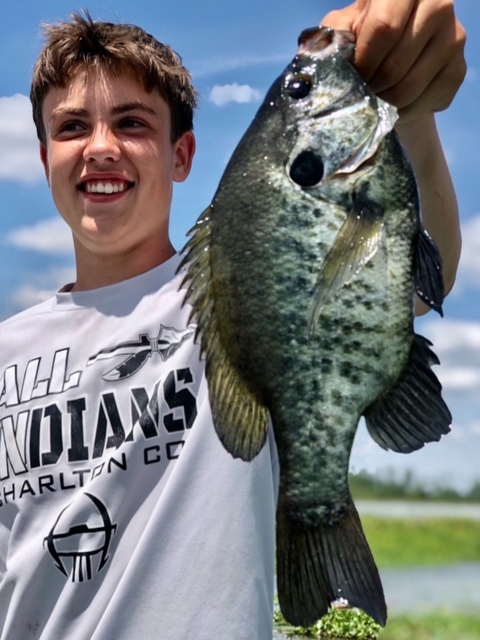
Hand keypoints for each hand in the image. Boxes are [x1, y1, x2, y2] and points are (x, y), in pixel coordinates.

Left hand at [321, 0, 465, 120]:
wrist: (393, 52)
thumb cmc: (362, 36)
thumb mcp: (343, 29)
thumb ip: (334, 38)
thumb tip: (324, 62)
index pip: (383, 29)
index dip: (363, 63)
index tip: (351, 78)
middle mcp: (438, 5)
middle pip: (395, 66)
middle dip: (370, 89)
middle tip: (360, 95)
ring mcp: (453, 38)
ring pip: (410, 88)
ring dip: (383, 104)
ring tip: (372, 101)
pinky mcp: (458, 70)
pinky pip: (424, 103)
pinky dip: (402, 113)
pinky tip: (392, 106)